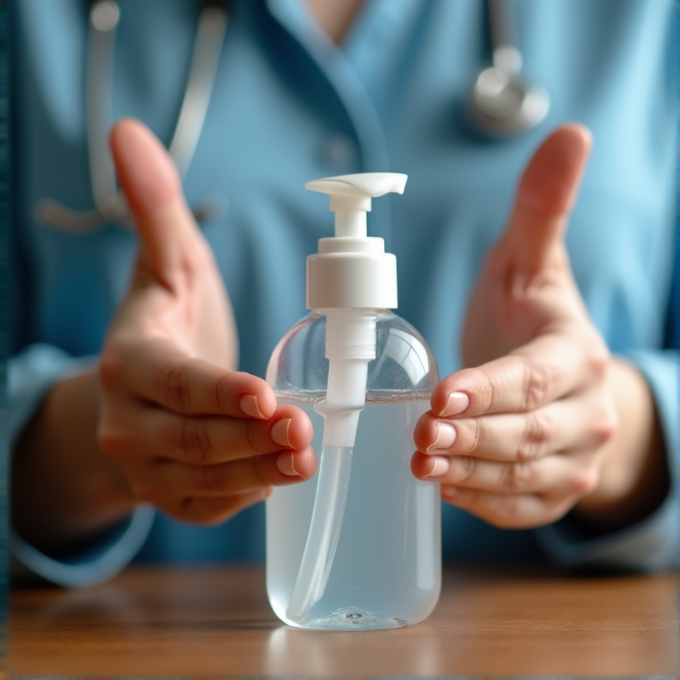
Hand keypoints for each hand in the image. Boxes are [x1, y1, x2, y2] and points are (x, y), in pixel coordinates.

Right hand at [98, 119, 315, 523]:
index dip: (219, 391)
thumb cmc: (164, 325)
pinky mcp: (168, 496)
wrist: (139, 392)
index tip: (265, 396)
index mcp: (128, 364)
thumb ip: (155, 209)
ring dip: (259, 472)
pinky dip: (245, 498)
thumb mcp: (166, 267)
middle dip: (252, 439)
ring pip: (205, 479)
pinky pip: (207, 507)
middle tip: (306, 431)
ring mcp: (146, 468)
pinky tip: (280, 481)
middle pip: (195, 438)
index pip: (176, 382)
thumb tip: (127, 132)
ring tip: (307, 460)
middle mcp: (128, 423)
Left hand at [412, 125, 623, 528]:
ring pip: (519, 474)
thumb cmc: (533, 319)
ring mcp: (571, 460)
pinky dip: (481, 502)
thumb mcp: (533, 264)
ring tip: (421, 466)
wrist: (560, 379)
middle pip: (524, 433)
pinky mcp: (550, 492)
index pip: (533, 377)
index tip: (442, 393)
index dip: (489, 388)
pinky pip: (517, 506)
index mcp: (575, 355)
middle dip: (471, 436)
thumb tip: (568, 133)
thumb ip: (542, 210)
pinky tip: (442, 490)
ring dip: (468, 473)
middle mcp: (584, 413)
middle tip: (420, 435)